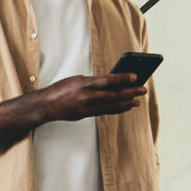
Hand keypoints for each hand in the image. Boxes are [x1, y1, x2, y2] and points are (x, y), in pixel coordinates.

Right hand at [32, 73, 146, 121]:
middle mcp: (87, 96)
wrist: (46, 106)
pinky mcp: (87, 115)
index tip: (135, 76)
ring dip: (127, 103)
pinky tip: (126, 107)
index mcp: (84, 83)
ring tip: (138, 101)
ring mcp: (88, 107)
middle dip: (130, 92)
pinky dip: (118, 109)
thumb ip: (94, 82)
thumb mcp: (77, 80)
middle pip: (113, 94)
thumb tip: (111, 83)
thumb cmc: (61, 90)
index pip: (108, 80)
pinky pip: (106, 112)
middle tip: (143, 90)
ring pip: (112, 105)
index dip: (123, 78)